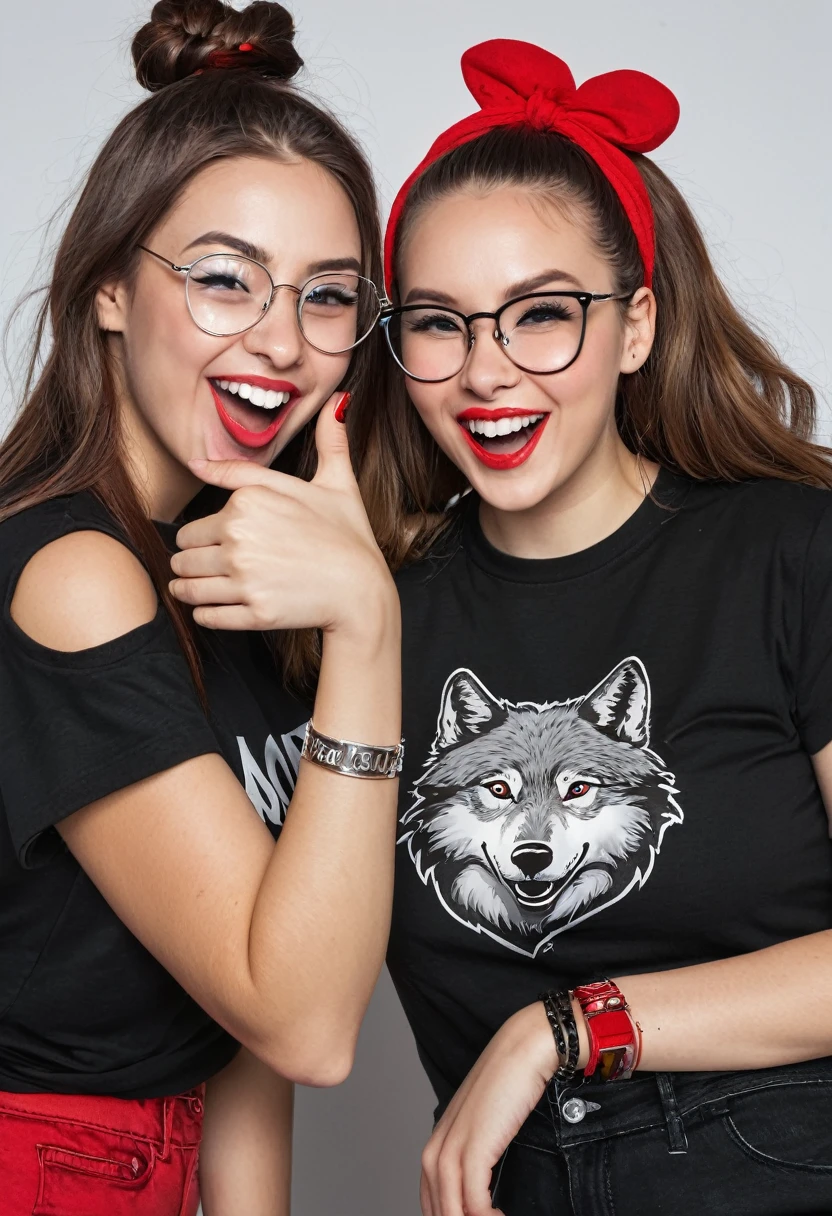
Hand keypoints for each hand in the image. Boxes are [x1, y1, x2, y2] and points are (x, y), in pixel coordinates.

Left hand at [169, 393, 395, 634]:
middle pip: (184, 556)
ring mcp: (245, 577)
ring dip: (191, 590)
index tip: (209, 546)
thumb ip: (327, 441)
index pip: (193, 526)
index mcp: (248, 503)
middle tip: (214, 571)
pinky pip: (205, 617)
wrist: (363, 591)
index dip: (199, 538)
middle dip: (193, 564)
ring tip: (209, 591)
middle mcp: (239, 537)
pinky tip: (222, 609)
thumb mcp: (336, 484)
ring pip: (187, 587)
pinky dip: (206, 614)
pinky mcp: (253, 613)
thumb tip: (336, 400)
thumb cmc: (349, 537)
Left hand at [420, 1003, 557, 1215]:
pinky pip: (471, 1196)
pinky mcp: (476, 1143)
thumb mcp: (489, 1117)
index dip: (442, 1210)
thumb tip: (489, 1176)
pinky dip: (481, 1214)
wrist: (525, 1047)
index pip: (429, 1188)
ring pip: (447, 1203)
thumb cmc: (513, 1079)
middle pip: (434, 1200)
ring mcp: (456, 1141)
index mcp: (443, 1133)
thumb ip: (481, 1142)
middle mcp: (442, 1139)